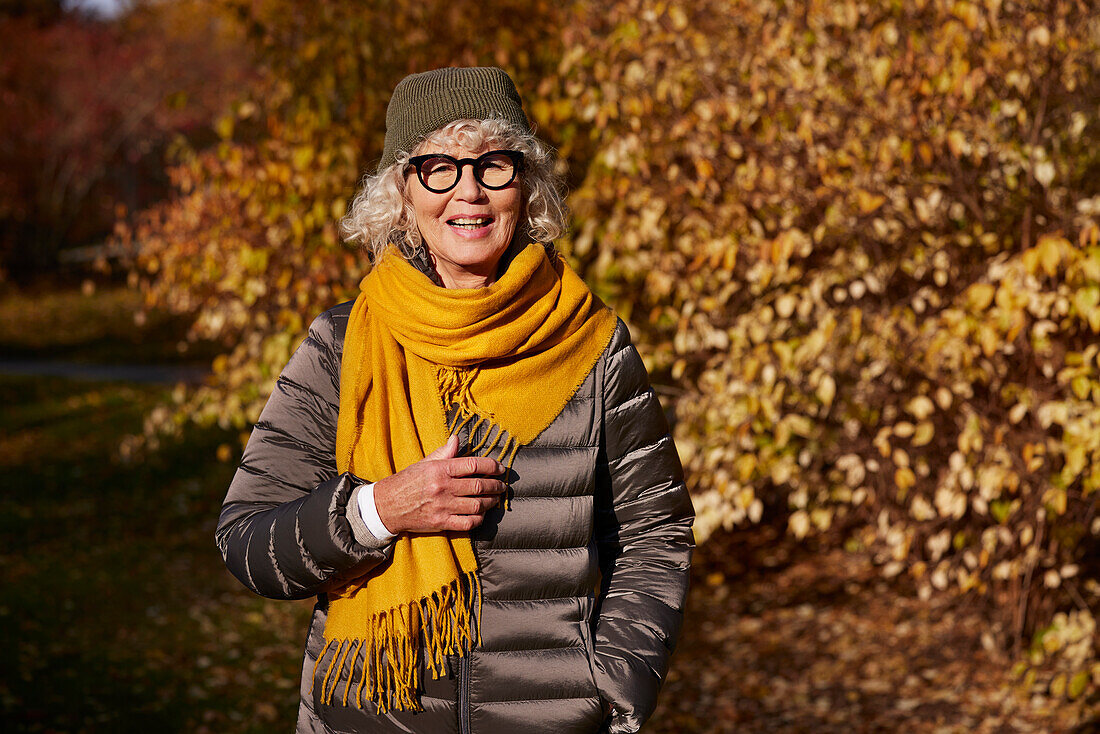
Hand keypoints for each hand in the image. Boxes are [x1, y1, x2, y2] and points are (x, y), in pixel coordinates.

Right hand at [373, 435, 506, 533]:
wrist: (386, 506)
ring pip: (477, 505)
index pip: (473, 465)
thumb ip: (444, 452)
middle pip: (479, 486)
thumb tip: (457, 439)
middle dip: (496, 486)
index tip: (500, 468)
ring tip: (496, 499)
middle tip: (502, 485)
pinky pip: (468, 523)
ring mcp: (442, 507)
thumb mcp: (424, 463)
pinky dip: (479, 518)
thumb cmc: (407, 481)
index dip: (492, 466)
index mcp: (440, 469)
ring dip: (491, 502)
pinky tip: (481, 513)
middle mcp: (443, 488)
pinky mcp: (441, 523)